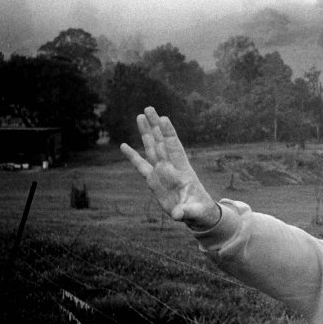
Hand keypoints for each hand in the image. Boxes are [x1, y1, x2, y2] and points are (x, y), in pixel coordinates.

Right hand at [119, 106, 219, 228]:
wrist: (197, 213)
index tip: (164, 118)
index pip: (174, 148)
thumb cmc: (198, 210)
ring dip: (146, 132)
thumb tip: (177, 215)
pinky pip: (140, 165)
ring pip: (151, 148)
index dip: (169, 134)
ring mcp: (161, 171)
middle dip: (155, 126)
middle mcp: (170, 167)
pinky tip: (124, 145)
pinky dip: (132, 156)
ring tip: (140, 116)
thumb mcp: (193, 212)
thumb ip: (185, 212)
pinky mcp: (153, 180)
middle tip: (149, 108)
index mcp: (181, 171)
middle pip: (161, 142)